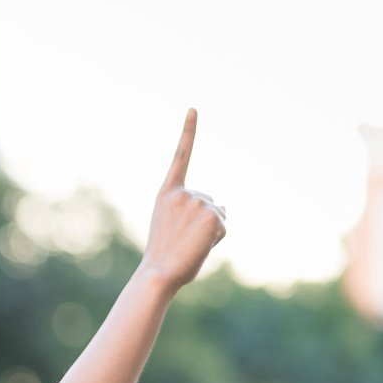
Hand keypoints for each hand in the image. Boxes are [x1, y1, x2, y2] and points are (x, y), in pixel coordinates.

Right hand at [139, 110, 225, 293]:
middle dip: (205, 221)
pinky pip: (224, 226)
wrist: (158, 273)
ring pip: (219, 214)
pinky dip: (216, 239)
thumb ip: (193, 212)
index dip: (189, 131)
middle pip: (210, 202)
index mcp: (167, 193)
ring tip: (189, 244)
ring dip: (210, 231)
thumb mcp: (174, 228)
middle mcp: (183, 193)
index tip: (194, 108)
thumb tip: (222, 208)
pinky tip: (199, 246)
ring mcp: (198, 202)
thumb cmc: (163, 257)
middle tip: (184, 240)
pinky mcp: (212, 215)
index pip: (181, 157)